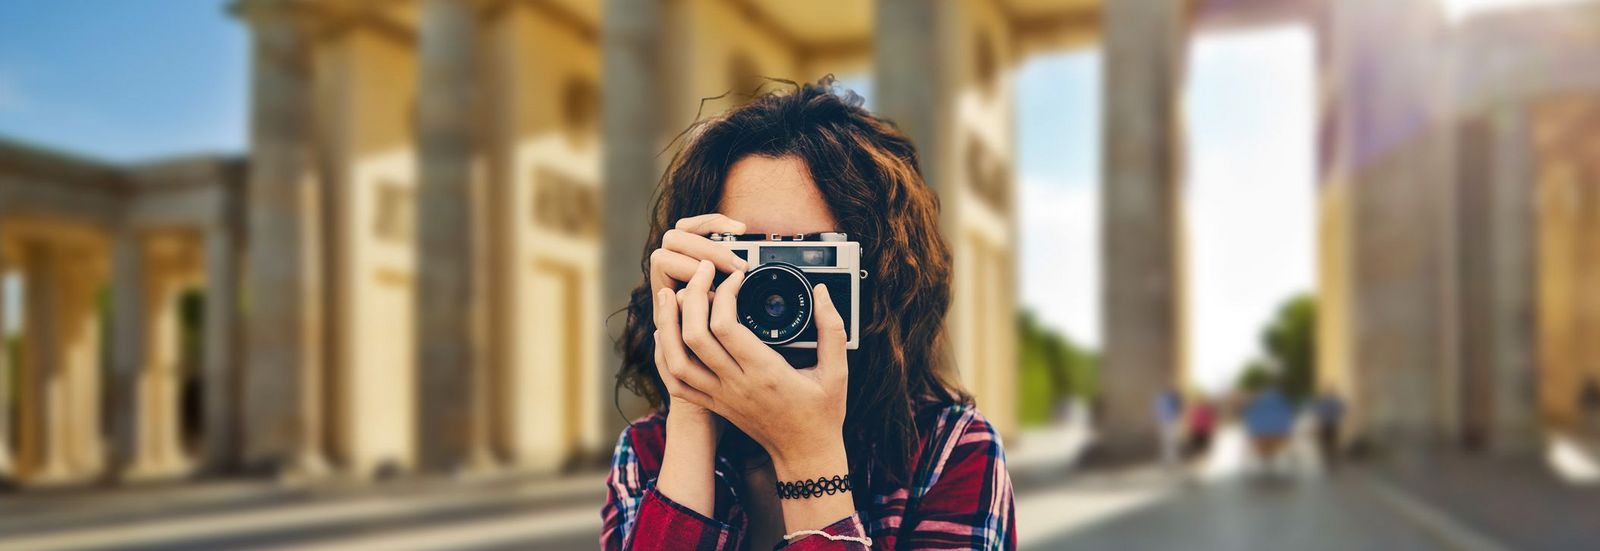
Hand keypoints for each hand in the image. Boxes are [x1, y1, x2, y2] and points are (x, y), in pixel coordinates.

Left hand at [654, 261, 849, 468]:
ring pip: (676, 360)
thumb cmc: (821, 413)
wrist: (805, 454)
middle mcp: (736, 384)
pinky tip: (663, 334)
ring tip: (668, 295)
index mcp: (765, 372)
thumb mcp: (837, 370)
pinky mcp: (713, 404)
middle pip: (694, 336)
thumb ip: (833, 328)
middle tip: (701, 274)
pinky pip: (676, 382)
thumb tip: (822, 292)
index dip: (723, 293)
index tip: (736, 277)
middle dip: (691, 297)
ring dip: (666, 325)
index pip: (726, 326)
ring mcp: (720, 396)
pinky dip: (663, 356)